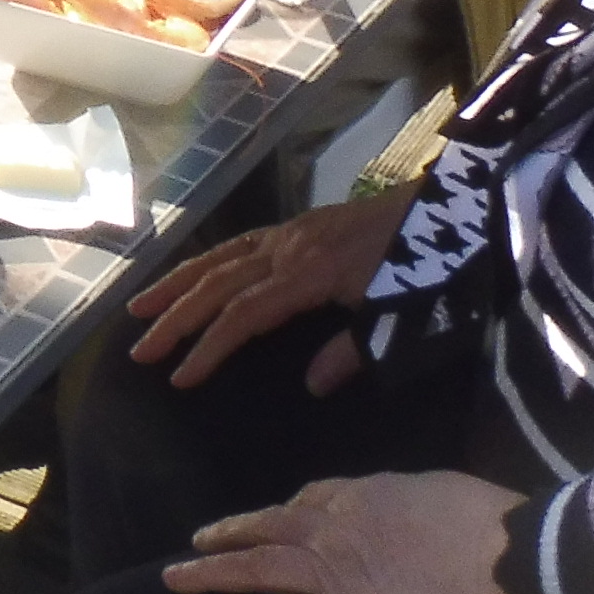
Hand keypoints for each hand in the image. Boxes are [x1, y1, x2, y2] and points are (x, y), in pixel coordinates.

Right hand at [120, 187, 410, 392]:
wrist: (455, 209)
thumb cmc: (433, 269)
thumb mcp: (402, 318)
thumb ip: (354, 350)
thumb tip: (310, 384)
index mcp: (311, 274)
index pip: (244, 314)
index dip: (208, 347)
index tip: (180, 378)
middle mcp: (290, 249)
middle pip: (219, 285)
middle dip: (175, 319)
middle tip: (139, 351)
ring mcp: (292, 234)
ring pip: (221, 257)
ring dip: (177, 283)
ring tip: (138, 307)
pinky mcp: (301, 227)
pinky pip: (240, 243)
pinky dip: (209, 260)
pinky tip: (195, 274)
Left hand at [169, 470, 524, 593]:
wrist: (513, 561)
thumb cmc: (495, 525)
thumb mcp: (446, 492)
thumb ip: (415, 504)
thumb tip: (414, 515)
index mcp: (367, 494)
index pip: (314, 499)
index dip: (289, 510)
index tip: (276, 516)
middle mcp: (338, 528)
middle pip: (271, 526)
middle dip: (232, 533)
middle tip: (199, 540)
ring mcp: (337, 574)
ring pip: (261, 570)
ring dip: (214, 574)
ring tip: (175, 579)